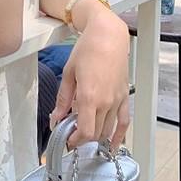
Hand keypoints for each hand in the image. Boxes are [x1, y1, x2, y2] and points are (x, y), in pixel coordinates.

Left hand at [49, 11, 130, 149]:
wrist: (108, 36)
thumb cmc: (88, 49)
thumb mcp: (68, 74)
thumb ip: (62, 100)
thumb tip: (56, 117)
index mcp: (89, 97)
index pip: (84, 131)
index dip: (74, 140)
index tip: (66, 139)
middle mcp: (106, 102)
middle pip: (95, 133)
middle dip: (81, 139)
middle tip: (71, 135)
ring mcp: (117, 100)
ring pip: (108, 130)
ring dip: (96, 136)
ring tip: (84, 133)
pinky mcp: (125, 97)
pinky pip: (124, 122)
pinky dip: (119, 135)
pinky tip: (112, 145)